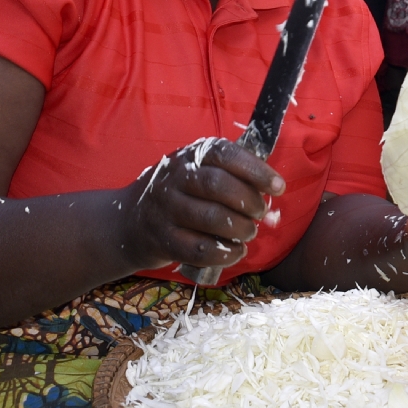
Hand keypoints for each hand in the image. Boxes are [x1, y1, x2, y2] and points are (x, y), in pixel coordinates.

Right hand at [123, 137, 285, 271]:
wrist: (128, 220)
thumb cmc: (179, 193)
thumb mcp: (199, 172)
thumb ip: (235, 179)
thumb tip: (275, 199)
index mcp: (191, 155)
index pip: (226, 154)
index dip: (257, 170)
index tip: (279, 187)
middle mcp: (175, 177)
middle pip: (219, 185)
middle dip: (250, 202)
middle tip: (261, 213)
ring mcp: (166, 208)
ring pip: (212, 218)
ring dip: (240, 229)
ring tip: (248, 232)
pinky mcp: (163, 239)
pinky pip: (200, 249)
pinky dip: (226, 253)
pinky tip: (235, 250)